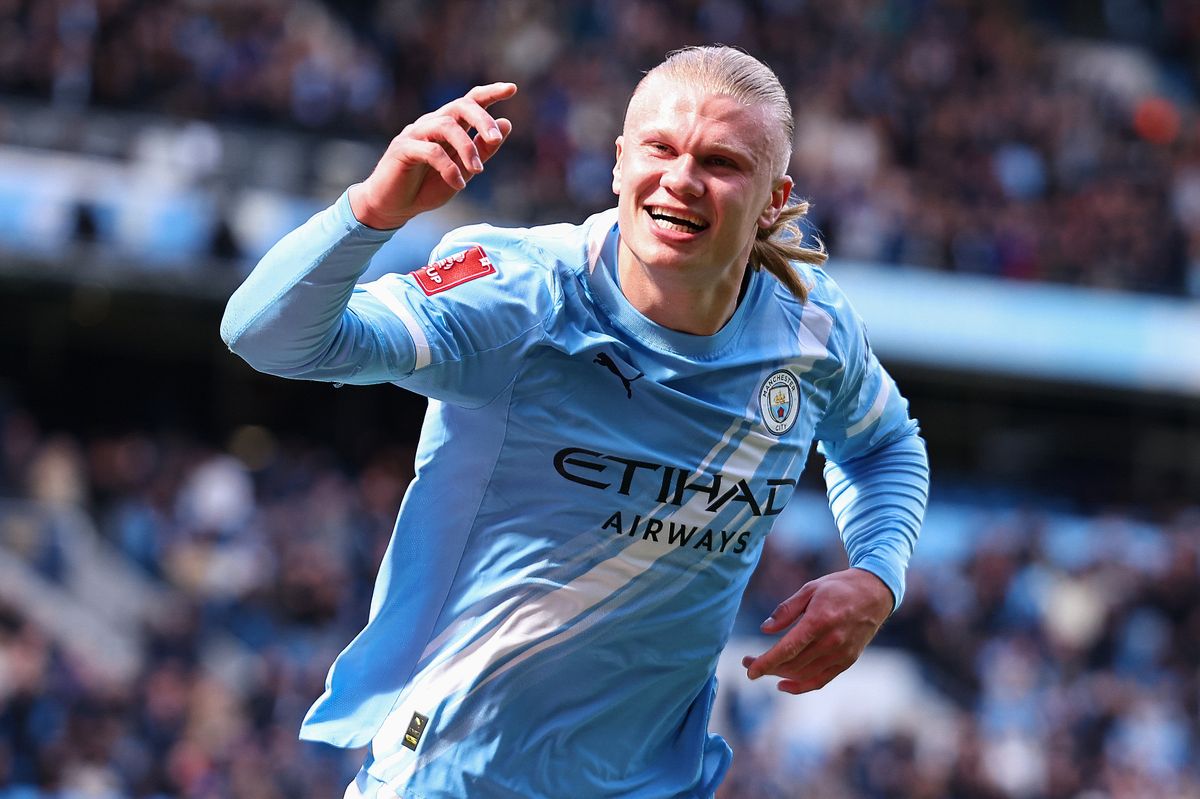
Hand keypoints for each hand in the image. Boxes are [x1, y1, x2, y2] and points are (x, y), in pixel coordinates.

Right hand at [349, 82, 517, 229]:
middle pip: (459, 106)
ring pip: (446, 126)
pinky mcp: (402, 149)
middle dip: (482, 120)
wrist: (393, 206)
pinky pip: (431, 151)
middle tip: (496, 139)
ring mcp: (415, 134)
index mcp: (447, 126)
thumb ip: (483, 149)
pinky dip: (449, 168)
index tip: (512, 88)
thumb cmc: (426, 187)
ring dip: (467, 148)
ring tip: (478, 171)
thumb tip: (507, 123)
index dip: (490, 93)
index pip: (470, 102)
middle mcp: (431, 124)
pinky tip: (458, 185)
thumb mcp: (463, 170)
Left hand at [741, 568, 893, 694]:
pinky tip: (784, 684)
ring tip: (765, 667)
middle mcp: (831, 641)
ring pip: (804, 674)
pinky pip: (821, 680)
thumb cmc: (839, 588)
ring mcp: (841, 654)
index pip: (788, 649)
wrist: (875, 593)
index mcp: (819, 621)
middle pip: (793, 664)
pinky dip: (801, 686)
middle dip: (767, 667)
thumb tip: (765, 629)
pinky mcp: (848, 661)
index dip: (766, 662)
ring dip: (781, 675)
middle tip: (748, 661)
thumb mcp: (810, 589)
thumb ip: (786, 610)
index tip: (749, 670)